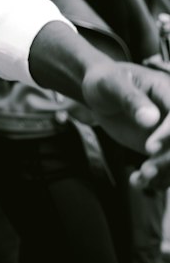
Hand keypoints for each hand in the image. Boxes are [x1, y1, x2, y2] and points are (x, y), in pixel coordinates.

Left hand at [81, 58, 169, 187]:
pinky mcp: (162, 149)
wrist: (99, 94)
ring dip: (164, 172)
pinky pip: (166, 167)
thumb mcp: (111, 84)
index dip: (168, 133)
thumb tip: (151, 118)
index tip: (149, 148)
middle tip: (146, 170)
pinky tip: (137, 181)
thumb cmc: (105, 81)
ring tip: (140, 178)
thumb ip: (130, 99)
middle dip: (167, 159)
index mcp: (166, 91)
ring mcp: (168, 133)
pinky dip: (156, 178)